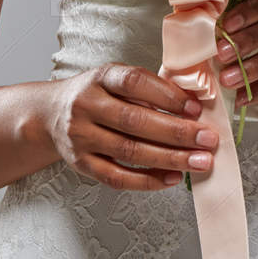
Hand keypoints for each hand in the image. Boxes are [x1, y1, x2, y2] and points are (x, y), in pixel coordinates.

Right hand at [46, 64, 218, 190]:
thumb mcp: (115, 79)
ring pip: (129, 151)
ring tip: (199, 161)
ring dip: (170, 158)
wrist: (50, 115)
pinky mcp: (80, 164)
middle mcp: (86, 106)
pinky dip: (148, 180)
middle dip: (177, 132)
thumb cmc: (95, 95)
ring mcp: (81, 137)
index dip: (167, 95)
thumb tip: (193, 105)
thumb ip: (148, 88)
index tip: (195, 108)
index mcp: (99, 78)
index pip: (134, 83)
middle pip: (135, 121)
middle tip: (208, 140)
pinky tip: (172, 178)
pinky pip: (117, 177)